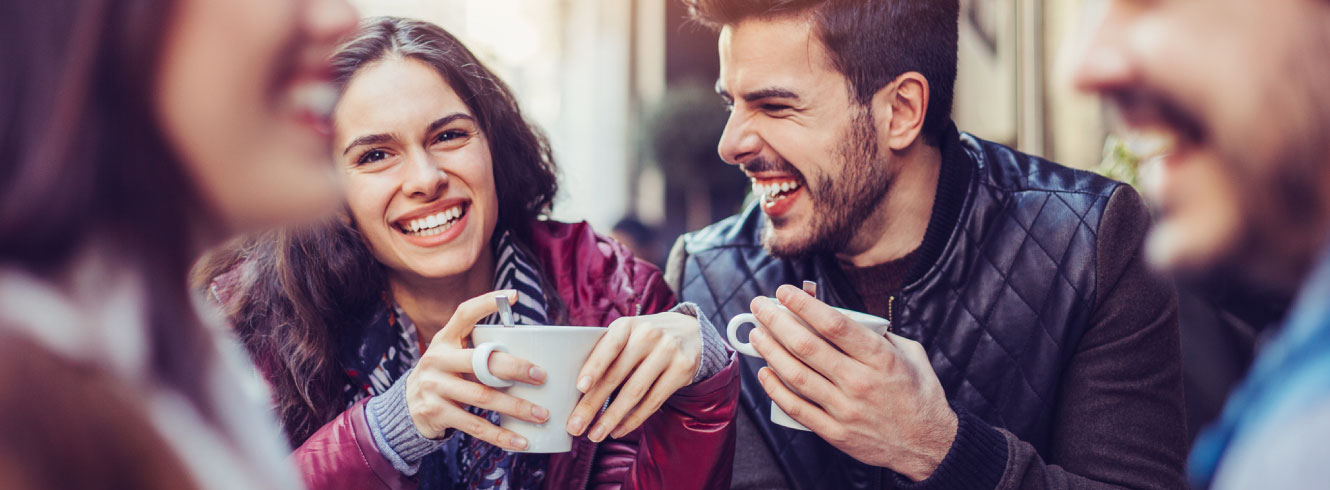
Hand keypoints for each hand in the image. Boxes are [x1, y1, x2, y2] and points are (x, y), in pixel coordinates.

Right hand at [404, 290, 548, 450]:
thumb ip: (479, 351)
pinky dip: (500, 436)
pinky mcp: (436, 413)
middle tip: (542, 376)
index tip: (514, 295)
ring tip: (542, 414)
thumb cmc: (445, 376)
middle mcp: (437, 359)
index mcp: (444, 340)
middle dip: (515, 369)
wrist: (406, 407)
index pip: (464, 314)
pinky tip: (521, 441)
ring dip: (515, 407)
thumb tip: (532, 349)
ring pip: (482, 397)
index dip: (487, 303)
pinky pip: (474, 426)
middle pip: (481, 362)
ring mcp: (434, 387)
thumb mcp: (452, 356)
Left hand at [566, 312, 702, 441]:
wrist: (689, 333)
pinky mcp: (682, 371)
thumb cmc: (644, 339)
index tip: (580, 387)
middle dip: (593, 404)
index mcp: (627, 325)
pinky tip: (618, 430)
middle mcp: (648, 336)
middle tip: (575, 425)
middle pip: (617, 375)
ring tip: (595, 435)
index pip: (609, 346)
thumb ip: (606, 352)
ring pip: (635, 392)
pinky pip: (653, 401)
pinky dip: (633, 419)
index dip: (594, 366)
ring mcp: (668, 353)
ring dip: (612, 418)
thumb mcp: (627, 334)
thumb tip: (577, 390)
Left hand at [748, 285, 957, 481]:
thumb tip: (845, 315)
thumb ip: (880, 334)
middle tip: (760, 307)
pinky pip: (798, 408)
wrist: (928, 445)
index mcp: (880, 358)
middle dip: (777, 321)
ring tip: (756, 335)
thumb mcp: (911, 354)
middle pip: (807, 346)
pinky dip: (776, 390)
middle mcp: (860, 382)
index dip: (804, 304)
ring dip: (770, 351)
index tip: (785, 291)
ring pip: (797, 375)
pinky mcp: (836, 432)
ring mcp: (846, 409)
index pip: (834, 324)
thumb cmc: (918, 394)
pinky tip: (764, 373)